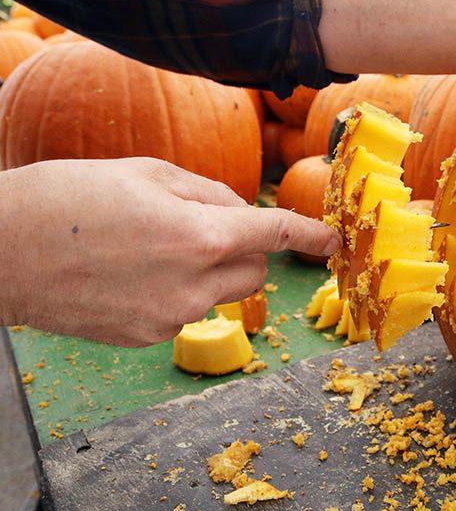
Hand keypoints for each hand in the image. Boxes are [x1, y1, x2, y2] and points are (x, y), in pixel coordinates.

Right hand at [0, 158, 338, 346]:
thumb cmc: (68, 198)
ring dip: (208, 270)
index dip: (309, 235)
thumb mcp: (146, 172)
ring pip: (219, 292)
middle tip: (200, 225)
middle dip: (246, 249)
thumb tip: (240, 213)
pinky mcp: (146, 338)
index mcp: (201, 236)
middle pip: (255, 272)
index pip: (275, 236)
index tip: (331, 240)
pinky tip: (131, 272)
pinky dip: (176, 290)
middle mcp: (194, 285)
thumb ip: (208, 193)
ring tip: (150, 247)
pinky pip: (183, 310)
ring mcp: (170, 318)